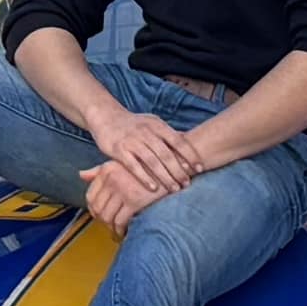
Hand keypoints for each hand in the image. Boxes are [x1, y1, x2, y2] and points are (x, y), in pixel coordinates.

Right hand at [81, 118, 206, 226]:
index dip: (190, 155)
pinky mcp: (119, 150)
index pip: (178, 141)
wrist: (106, 117)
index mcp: (157, 125)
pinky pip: (134, 167)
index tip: (199, 168)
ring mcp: (132, 141)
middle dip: (179, 170)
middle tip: (187, 183)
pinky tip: (154, 188)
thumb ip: (168, 133)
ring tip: (174, 189)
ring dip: (165, 177)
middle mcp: (146, 132)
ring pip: (152, 162)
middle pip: (166, 154)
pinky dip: (145, 178)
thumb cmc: (134, 124)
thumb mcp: (152, 123)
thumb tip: (189, 143)